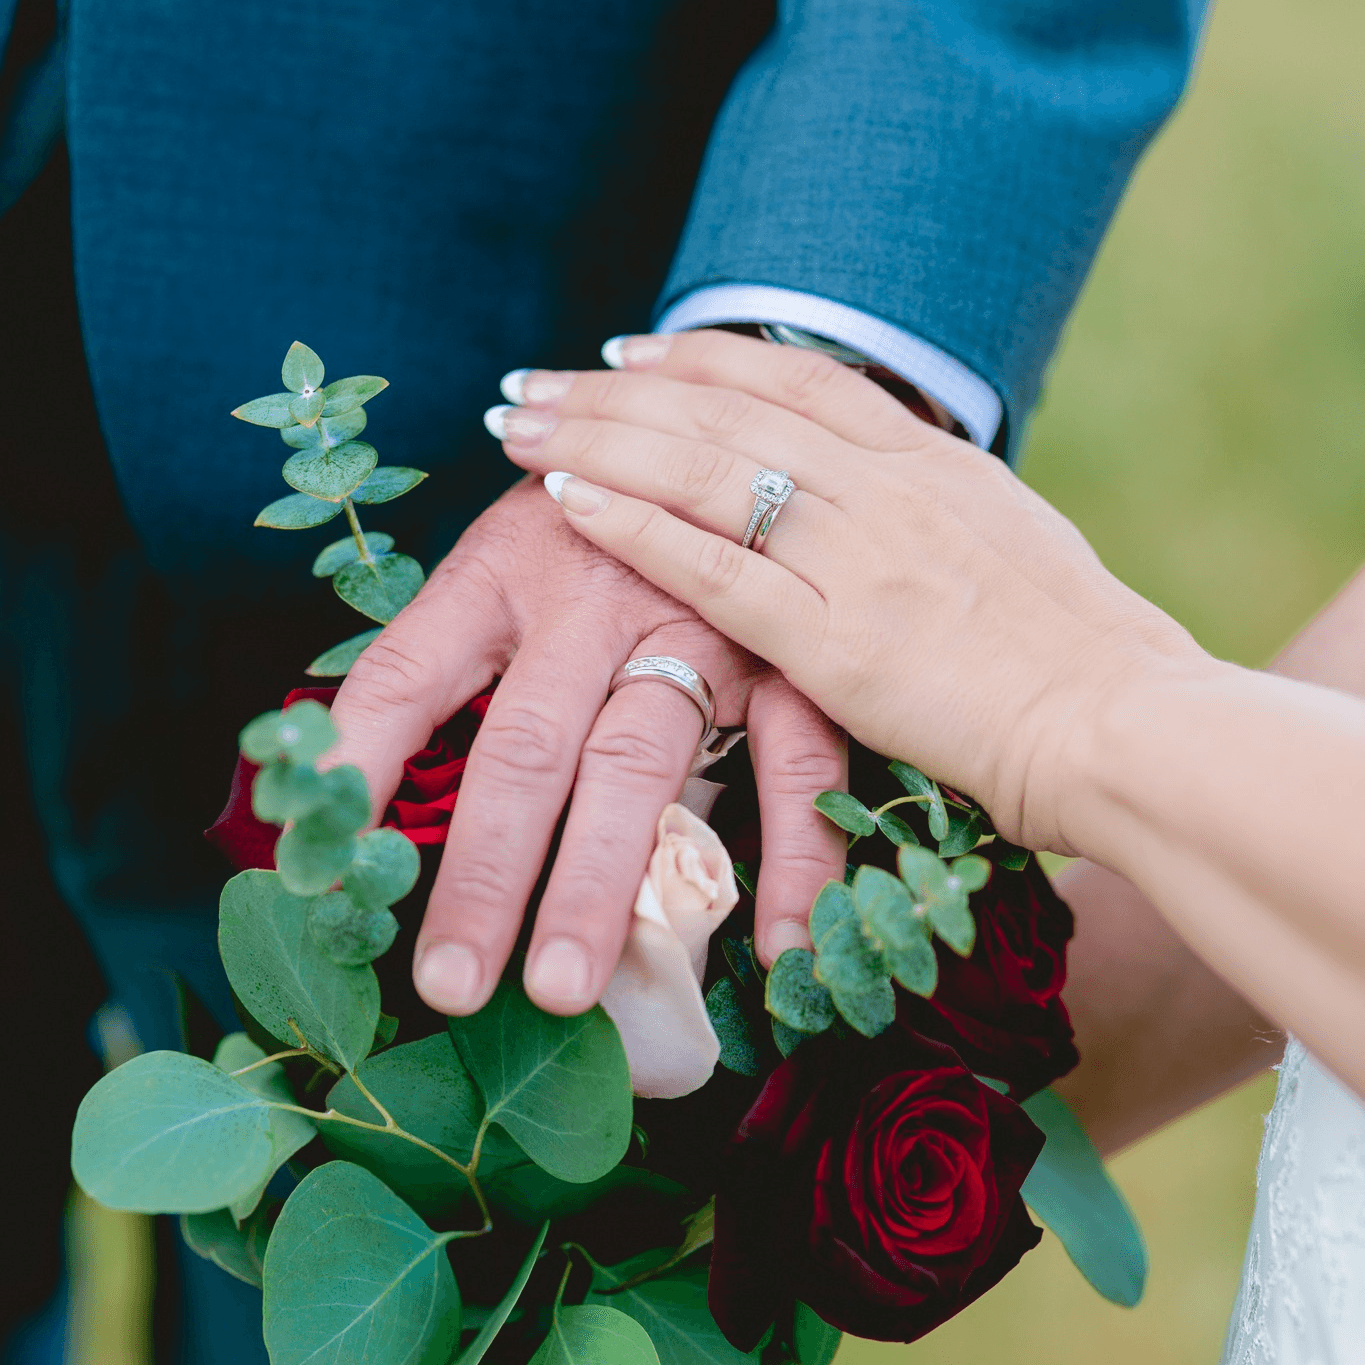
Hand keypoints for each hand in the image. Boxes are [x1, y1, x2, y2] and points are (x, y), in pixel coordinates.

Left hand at [325, 476, 846, 1016]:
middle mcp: (588, 597)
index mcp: (500, 569)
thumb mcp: (508, 554)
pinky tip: (776, 948)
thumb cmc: (589, 518)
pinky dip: (793, 855)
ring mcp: (693, 622)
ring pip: (637, 760)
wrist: (722, 439)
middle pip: (525, 745)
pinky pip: (791, 760)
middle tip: (452, 983)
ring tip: (564, 985)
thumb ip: (455, 650)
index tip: (325, 870)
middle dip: (487, 870)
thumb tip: (355, 779)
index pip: (407, 672)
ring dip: (600, 878)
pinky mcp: (780, 652)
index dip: (357, 769)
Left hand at [488, 331, 1204, 851]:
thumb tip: (890, 493)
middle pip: (724, 409)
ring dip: (598, 440)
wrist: (1127, 724)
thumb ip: (938, 509)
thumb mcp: (1012, 545)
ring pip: (703, 471)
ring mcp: (859, 556)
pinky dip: (635, 526)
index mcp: (932, 462)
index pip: (792, 379)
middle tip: (533, 380)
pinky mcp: (837, 640)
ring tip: (521, 425)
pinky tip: (568, 500)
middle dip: (615, 390)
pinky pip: (715, 568)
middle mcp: (886, 487)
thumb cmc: (1082, 652)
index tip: (627, 352)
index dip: (697, 358)